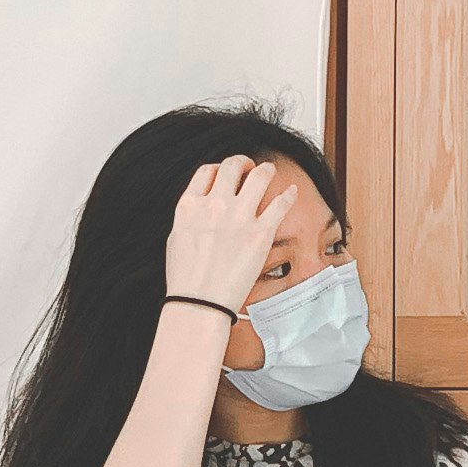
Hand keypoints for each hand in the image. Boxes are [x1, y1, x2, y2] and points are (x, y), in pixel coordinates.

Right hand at [163, 157, 294, 316]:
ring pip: (259, 175)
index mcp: (190, 205)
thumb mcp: (176, 237)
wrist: (199, 303)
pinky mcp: (260, 233)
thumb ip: (191, 216)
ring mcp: (239, 217)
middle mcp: (215, 204)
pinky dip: (288, 194)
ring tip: (269, 172)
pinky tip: (291, 191)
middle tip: (249, 168)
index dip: (220, 169)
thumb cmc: (186, 279)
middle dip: (243, 163)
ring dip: (266, 170)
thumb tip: (202, 207)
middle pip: (232, 166)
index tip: (226, 174)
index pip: (208, 171)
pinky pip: (280, 203)